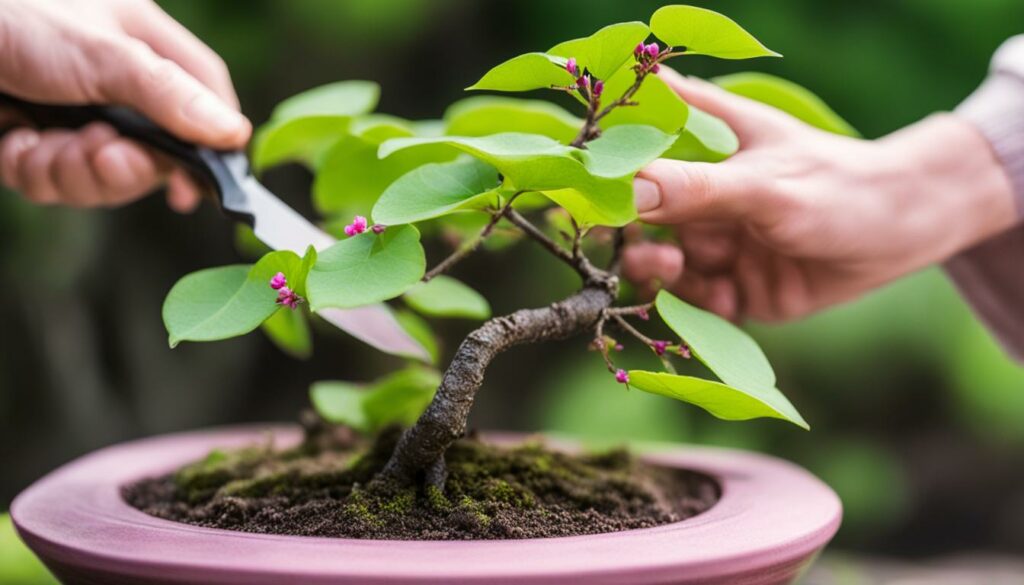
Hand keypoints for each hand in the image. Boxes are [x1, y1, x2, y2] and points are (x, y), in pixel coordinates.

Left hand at [0, 0, 250, 211]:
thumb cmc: (15, 12)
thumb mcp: (104, 53)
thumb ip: (170, 96)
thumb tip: (234, 134)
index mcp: (147, 49)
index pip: (204, 104)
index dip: (208, 151)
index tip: (193, 190)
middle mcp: (116, 86)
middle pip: (152, 157)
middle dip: (120, 168)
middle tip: (98, 153)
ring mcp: (72, 114)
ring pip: (99, 178)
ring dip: (70, 172)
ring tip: (41, 143)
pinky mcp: (31, 137)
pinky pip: (51, 181)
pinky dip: (31, 170)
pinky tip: (13, 142)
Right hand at [624, 68, 1017, 321]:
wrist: (903, 235)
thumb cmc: (839, 188)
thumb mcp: (766, 186)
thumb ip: (698, 191)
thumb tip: (628, 192)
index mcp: (709, 139)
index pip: (642, 131)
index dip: (605, 149)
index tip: (575, 169)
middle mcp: (705, 191)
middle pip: (642, 208)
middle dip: (626, 227)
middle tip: (611, 238)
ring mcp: (718, 238)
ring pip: (664, 258)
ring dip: (657, 267)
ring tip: (666, 267)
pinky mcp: (733, 285)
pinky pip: (696, 300)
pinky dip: (691, 304)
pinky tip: (703, 300)